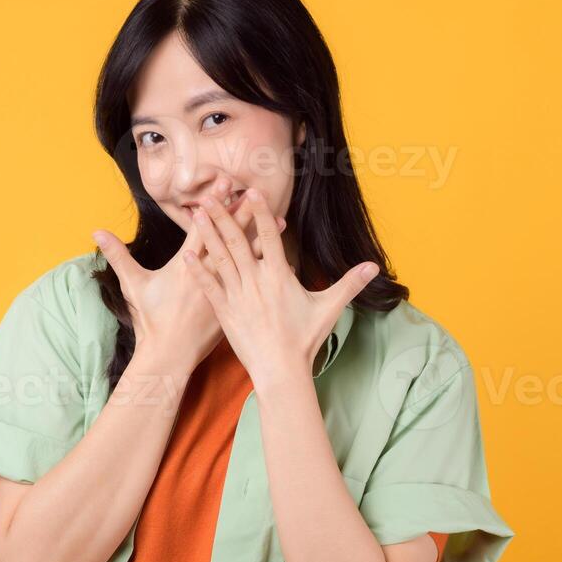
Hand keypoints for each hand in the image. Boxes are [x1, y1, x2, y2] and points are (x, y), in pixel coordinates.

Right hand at [92, 182, 289, 375]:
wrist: (169, 355)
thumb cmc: (151, 320)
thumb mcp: (133, 285)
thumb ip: (117, 255)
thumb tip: (96, 231)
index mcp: (186, 266)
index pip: (202, 228)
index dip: (214, 203)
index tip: (225, 182)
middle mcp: (208, 275)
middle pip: (230, 238)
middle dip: (244, 213)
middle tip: (258, 192)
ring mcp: (223, 291)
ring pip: (247, 259)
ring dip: (264, 240)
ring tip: (280, 222)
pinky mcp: (232, 305)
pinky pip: (253, 284)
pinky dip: (266, 271)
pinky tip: (282, 262)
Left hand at [183, 188, 378, 390]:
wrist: (281, 370)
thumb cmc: (305, 340)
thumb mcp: (329, 308)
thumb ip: (349, 284)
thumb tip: (373, 267)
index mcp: (280, 276)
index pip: (270, 237)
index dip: (261, 212)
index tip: (251, 192)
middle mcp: (256, 281)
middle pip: (238, 241)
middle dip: (224, 215)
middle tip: (211, 195)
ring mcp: (238, 296)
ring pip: (221, 258)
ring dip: (209, 235)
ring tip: (197, 214)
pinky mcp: (225, 311)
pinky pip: (209, 286)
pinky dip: (198, 270)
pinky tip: (187, 254)